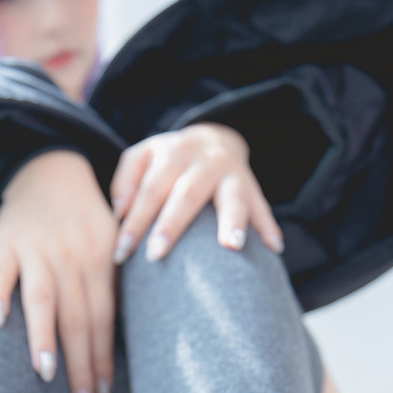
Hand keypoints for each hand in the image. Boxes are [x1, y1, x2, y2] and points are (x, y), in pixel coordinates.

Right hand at [0, 150, 117, 392]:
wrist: (49, 166)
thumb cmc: (82, 218)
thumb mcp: (109, 244)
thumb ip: (111, 287)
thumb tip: (121, 342)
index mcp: (100, 262)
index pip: (104, 321)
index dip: (103, 362)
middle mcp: (71, 258)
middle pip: (78, 319)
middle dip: (81, 368)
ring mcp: (37, 249)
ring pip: (43, 298)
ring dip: (44, 337)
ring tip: (46, 374)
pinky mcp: (5, 241)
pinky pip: (0, 270)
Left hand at [109, 123, 282, 264]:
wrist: (215, 138)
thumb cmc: (168, 161)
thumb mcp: (142, 158)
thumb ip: (126, 181)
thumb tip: (119, 213)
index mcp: (173, 151)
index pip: (150, 189)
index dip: (135, 220)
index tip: (121, 252)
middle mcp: (205, 160)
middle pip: (187, 193)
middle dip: (171, 225)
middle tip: (155, 255)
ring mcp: (233, 173)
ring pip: (232, 197)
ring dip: (232, 220)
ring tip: (231, 246)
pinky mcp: (253, 188)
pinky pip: (262, 208)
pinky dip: (268, 227)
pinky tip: (274, 248)